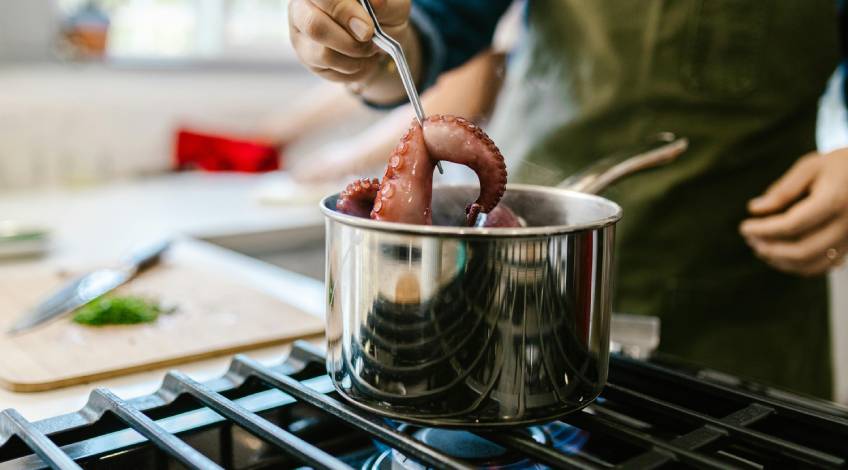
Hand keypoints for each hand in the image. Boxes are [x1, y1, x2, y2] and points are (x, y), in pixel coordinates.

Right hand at [288, 0, 410, 83]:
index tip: (368, 29)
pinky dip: (352, 67)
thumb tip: (376, 1)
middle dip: (349, 41)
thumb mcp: (391, 5)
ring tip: (369, 49)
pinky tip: (360, 58)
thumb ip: (382, 2)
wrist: (380, 39)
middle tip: (369, 41)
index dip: (344, 11)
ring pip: (323, 53)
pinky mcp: (306, 58)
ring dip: (354, 56)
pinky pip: (329, 69)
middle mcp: (301, 7)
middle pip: (314, 26)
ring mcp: (301, 35)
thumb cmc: (382, 14)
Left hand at [740, 149, 847, 275]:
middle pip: (802, 250)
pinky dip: (798, 266)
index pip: (792, 225)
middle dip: (770, 249)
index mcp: (834, 201)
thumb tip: (755, 209)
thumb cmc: (841, 165)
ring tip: (760, 248)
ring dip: (781, 261)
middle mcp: (847, 225)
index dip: (764, 230)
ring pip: (812, 264)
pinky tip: (779, 255)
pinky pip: (823, 266)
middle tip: (750, 240)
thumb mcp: (811, 167)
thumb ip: (783, 190)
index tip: (744, 227)